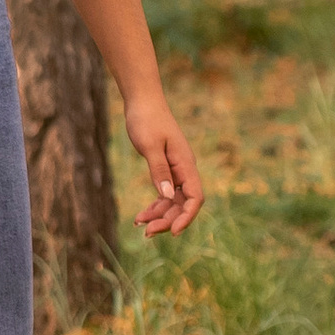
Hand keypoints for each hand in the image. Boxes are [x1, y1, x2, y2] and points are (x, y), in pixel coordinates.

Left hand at [123, 89, 202, 235]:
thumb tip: (165, 195)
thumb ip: (158, 170)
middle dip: (167, 220)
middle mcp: (185, 170)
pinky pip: (164, 193)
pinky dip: (155, 205)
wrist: (143, 101)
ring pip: (173, 201)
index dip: (186, 217)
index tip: (172, 232)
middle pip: (183, 203)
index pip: (195, 198)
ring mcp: (176, 170)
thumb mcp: (150, 145)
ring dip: (159, 215)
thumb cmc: (146, 120)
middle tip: (146, 232)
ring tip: (139, 224)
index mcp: (186, 164)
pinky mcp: (166, 169)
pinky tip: (141, 215)